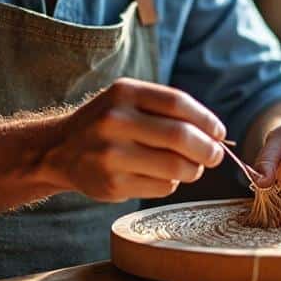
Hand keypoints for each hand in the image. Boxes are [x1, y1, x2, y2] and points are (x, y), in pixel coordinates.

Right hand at [36, 79, 224, 201]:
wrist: (60, 150)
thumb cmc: (109, 123)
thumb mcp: (130, 101)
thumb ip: (168, 110)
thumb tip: (216, 135)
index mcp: (124, 93)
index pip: (179, 104)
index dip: (207, 121)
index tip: (219, 133)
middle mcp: (115, 122)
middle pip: (181, 137)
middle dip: (207, 149)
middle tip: (214, 156)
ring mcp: (111, 155)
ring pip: (176, 167)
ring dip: (194, 170)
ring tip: (191, 167)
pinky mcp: (112, 185)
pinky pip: (162, 187)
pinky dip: (172, 183)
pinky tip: (162, 176)